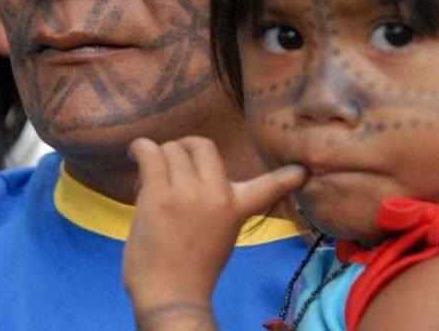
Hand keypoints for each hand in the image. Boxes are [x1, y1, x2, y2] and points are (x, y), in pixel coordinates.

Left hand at [123, 136, 305, 324]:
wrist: (172, 295)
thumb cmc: (192, 271)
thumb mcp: (221, 235)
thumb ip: (218, 206)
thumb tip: (193, 179)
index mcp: (237, 207)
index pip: (269, 186)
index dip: (286, 177)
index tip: (302, 171)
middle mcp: (218, 193)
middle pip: (201, 145)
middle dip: (183, 149)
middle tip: (172, 167)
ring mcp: (188, 191)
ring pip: (170, 148)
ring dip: (157, 158)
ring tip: (150, 182)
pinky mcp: (159, 193)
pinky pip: (150, 152)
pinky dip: (140, 148)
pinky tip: (136, 154)